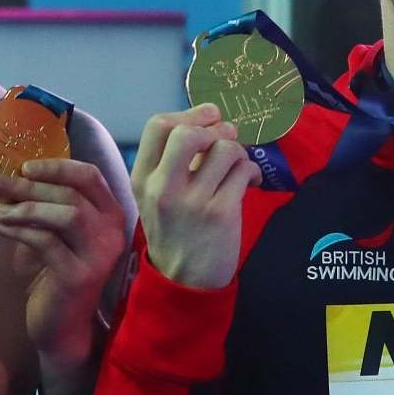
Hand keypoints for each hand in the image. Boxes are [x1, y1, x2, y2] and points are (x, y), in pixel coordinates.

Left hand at [0, 157, 129, 369]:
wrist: (63, 325)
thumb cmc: (56, 272)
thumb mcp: (58, 232)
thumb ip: (50, 204)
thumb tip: (12, 172)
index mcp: (110, 215)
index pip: (89, 176)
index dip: (56, 166)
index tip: (24, 167)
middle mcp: (112, 233)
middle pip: (72, 193)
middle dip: (30, 186)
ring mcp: (98, 255)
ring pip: (66, 214)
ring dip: (26, 207)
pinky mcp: (79, 276)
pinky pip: (47, 242)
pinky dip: (18, 231)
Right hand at [129, 105, 257, 291]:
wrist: (184, 280)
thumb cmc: (174, 231)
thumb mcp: (155, 196)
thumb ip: (171, 162)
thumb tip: (208, 123)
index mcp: (142, 179)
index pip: (158, 126)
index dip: (188, 113)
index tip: (208, 117)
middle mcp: (162, 187)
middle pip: (188, 133)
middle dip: (215, 129)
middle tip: (226, 138)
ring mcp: (192, 201)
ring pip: (224, 149)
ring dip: (238, 152)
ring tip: (237, 166)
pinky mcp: (220, 213)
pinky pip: (243, 171)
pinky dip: (251, 171)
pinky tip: (248, 182)